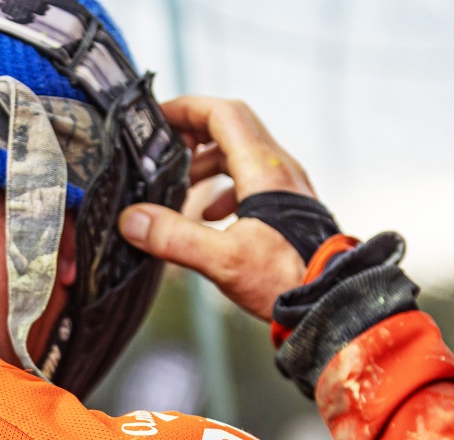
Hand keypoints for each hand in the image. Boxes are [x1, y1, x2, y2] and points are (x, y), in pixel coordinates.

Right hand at [119, 96, 315, 319]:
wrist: (335, 302)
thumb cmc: (290, 279)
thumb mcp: (223, 260)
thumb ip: (174, 237)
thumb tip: (132, 220)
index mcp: (264, 171)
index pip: (223, 114)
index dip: (187, 108)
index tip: (159, 117)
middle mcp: (279, 171)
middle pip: (232, 129)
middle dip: (193, 133)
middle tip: (164, 150)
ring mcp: (287, 188)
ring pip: (241, 155)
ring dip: (207, 162)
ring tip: (181, 186)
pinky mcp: (288, 209)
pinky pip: (251, 181)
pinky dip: (224, 187)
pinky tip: (209, 216)